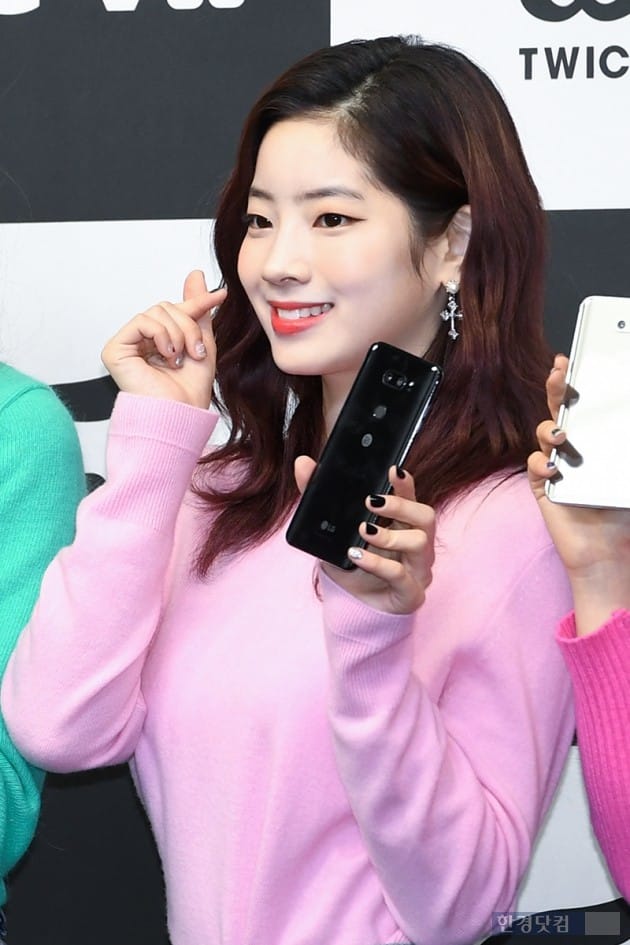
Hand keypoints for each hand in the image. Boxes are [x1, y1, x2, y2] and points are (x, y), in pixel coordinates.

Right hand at [102, 271, 226, 407]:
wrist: (180, 414)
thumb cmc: (189, 392)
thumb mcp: (203, 343)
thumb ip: (197, 310)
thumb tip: (196, 277)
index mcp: (161, 341)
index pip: (176, 310)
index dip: (197, 303)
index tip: (220, 296)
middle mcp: (142, 342)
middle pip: (167, 308)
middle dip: (188, 327)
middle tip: (195, 351)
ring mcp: (128, 344)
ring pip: (157, 312)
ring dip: (178, 334)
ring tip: (180, 358)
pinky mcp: (115, 349)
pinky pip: (142, 321)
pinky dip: (161, 335)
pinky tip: (166, 355)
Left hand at [294, 458, 434, 614]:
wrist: (350, 607)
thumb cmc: (348, 564)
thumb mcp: (331, 529)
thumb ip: (318, 496)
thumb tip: (302, 464)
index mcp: (402, 524)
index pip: (411, 497)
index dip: (406, 483)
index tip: (393, 469)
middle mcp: (416, 544)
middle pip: (425, 516)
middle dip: (401, 506)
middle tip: (372, 501)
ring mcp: (417, 570)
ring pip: (420, 543)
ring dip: (389, 535)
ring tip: (363, 531)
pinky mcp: (410, 594)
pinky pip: (400, 575)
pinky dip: (377, 563)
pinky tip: (356, 555)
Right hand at [528, 354, 629, 633]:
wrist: (605, 550)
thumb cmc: (620, 511)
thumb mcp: (627, 471)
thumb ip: (624, 445)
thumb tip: (628, 422)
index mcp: (595, 440)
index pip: (584, 406)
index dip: (574, 384)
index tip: (570, 363)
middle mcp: (573, 448)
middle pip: (559, 410)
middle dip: (557, 389)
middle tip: (560, 373)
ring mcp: (555, 465)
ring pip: (544, 434)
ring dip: (550, 429)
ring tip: (563, 435)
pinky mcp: (543, 486)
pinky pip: (537, 466)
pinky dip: (543, 464)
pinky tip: (553, 469)